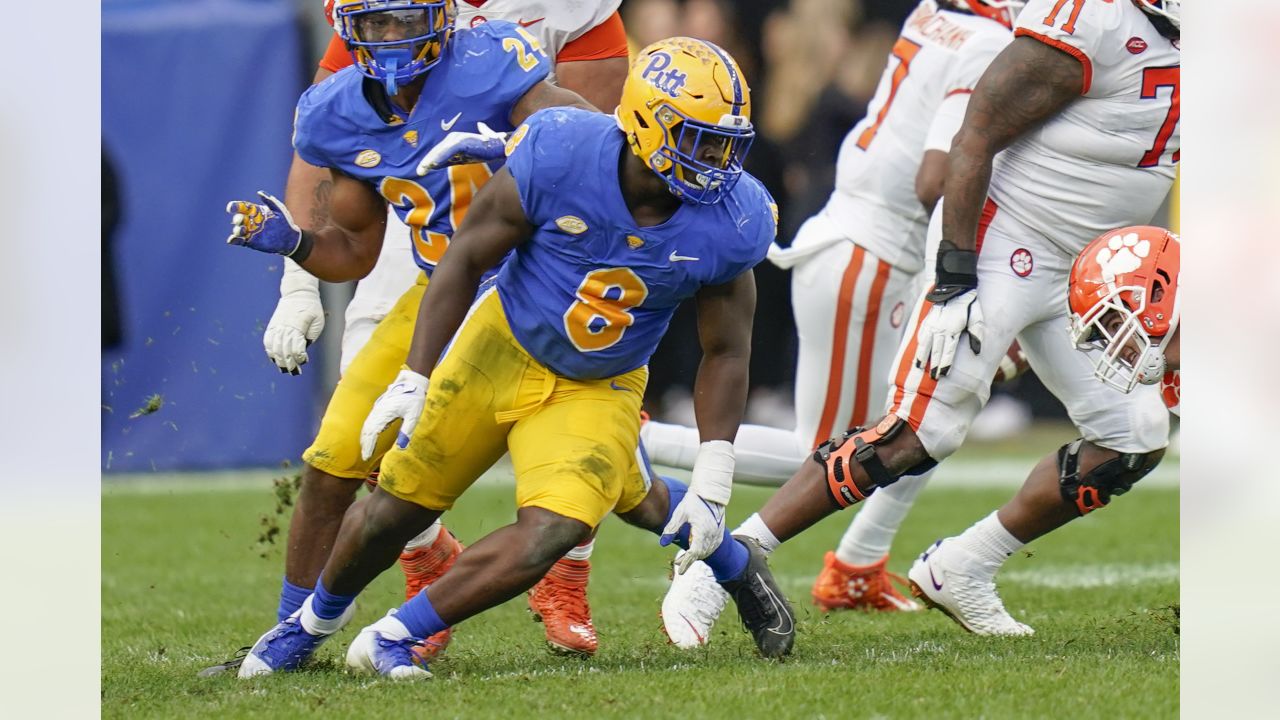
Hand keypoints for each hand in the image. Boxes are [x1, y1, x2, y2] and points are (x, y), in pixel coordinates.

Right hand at [226, 191, 301, 254]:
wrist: (290, 239)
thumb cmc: (286, 222)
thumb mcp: (279, 210)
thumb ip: (269, 201)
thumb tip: (259, 192)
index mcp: (256, 212)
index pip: (242, 207)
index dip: (235, 206)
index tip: (231, 207)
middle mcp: (250, 221)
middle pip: (238, 218)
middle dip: (237, 219)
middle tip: (241, 220)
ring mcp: (250, 232)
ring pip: (237, 230)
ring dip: (237, 230)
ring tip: (242, 230)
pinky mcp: (250, 242)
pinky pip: (239, 241)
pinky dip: (234, 240)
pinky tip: (232, 240)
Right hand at [263, 288, 323, 374]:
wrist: (297, 294)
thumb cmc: (311, 308)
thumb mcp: (318, 321)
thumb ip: (311, 335)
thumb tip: (304, 347)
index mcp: (297, 327)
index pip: (296, 348)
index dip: (299, 357)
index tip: (304, 361)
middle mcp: (284, 328)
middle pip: (284, 351)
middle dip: (289, 364)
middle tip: (295, 372)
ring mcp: (276, 328)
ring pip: (274, 349)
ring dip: (279, 361)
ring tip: (284, 369)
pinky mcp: (272, 327)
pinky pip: (268, 342)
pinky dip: (270, 352)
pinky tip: (274, 359)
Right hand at [359, 367, 429, 460]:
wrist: (413, 381)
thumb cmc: (415, 398)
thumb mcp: (414, 416)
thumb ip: (407, 431)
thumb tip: (401, 447)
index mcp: (385, 413)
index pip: (372, 433)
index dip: (368, 446)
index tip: (366, 456)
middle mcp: (378, 410)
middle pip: (367, 430)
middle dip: (365, 444)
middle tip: (365, 456)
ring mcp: (378, 407)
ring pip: (367, 424)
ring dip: (365, 437)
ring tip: (366, 448)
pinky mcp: (381, 406)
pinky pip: (371, 420)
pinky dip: (368, 429)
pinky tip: (371, 435)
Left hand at [417, 122, 507, 173]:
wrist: (501, 144)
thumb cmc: (492, 143)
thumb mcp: (480, 143)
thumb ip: (478, 136)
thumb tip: (481, 125)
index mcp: (457, 141)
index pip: (441, 151)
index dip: (432, 159)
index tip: (424, 168)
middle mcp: (455, 138)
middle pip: (438, 151)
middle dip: (428, 161)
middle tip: (419, 172)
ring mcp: (459, 140)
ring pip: (441, 151)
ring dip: (431, 160)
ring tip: (422, 169)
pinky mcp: (462, 142)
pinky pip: (449, 151)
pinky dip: (440, 157)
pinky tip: (433, 164)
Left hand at [659, 440, 733, 572]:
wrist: (710, 492)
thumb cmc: (693, 501)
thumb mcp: (680, 513)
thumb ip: (671, 528)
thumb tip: (662, 543)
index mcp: (702, 531)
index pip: (694, 553)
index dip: (686, 563)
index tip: (680, 571)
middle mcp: (712, 534)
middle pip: (700, 554)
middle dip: (689, 560)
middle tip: (677, 562)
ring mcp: (718, 534)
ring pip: (707, 551)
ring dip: (696, 556)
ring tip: (685, 557)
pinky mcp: (720, 532)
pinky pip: (712, 546)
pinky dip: (704, 550)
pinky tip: (696, 549)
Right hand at [914, 239, 982, 378]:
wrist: (955, 283)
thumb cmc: (969, 301)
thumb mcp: (978, 317)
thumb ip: (977, 334)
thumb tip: (977, 352)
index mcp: (953, 329)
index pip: (947, 351)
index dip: (944, 364)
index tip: (942, 375)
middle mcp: (940, 328)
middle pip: (935, 350)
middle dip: (933, 365)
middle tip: (932, 378)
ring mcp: (932, 323)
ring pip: (925, 343)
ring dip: (922, 356)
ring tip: (919, 367)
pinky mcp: (928, 319)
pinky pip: (921, 334)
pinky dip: (919, 344)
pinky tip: (918, 350)